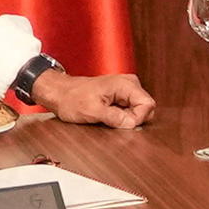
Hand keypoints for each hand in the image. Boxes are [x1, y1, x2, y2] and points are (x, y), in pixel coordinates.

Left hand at [35, 70, 155, 130]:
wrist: (60, 93)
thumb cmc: (72, 98)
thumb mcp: (92, 111)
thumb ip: (114, 118)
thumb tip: (132, 124)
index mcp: (125, 84)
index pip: (148, 105)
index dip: (137, 119)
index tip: (122, 123)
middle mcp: (129, 84)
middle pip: (145, 109)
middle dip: (132, 119)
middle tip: (112, 120)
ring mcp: (126, 90)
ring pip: (138, 111)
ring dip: (125, 119)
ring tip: (106, 116)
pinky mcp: (121, 96)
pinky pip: (130, 111)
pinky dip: (121, 117)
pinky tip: (107, 115)